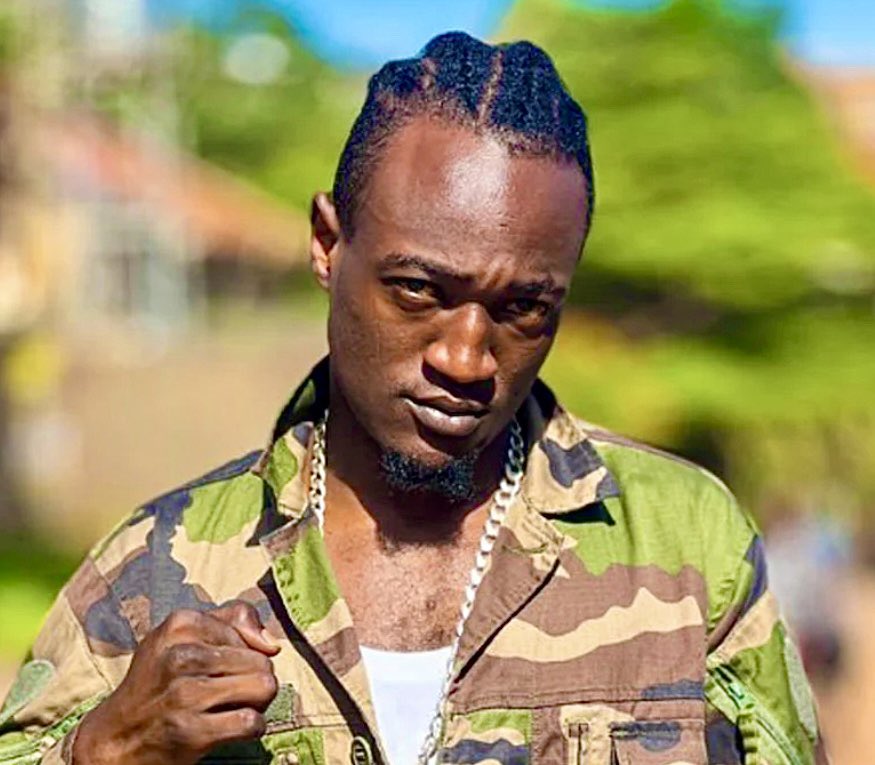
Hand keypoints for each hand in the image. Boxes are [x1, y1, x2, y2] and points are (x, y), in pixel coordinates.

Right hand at [72, 601, 279, 764]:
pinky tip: (233, 726)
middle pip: (262, 661)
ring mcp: (185, 694)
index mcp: (180, 624)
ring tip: (236, 706)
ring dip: (257, 702)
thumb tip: (272, 644)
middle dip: (256, 678)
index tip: (223, 665)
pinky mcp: (191, 732)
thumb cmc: (159, 681)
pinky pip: (252, 722)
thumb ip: (232, 620)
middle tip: (231, 690)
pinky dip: (252, 727)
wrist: (117, 736)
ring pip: (264, 688)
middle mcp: (181, 656)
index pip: (247, 629)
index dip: (245, 649)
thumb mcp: (182, 636)